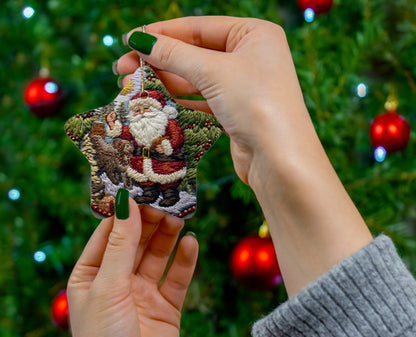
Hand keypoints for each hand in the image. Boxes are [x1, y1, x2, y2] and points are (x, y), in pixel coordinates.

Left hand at [67, 199, 197, 336]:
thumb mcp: (108, 287)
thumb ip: (120, 245)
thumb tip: (124, 202)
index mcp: (91, 276)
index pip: (108, 233)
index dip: (123, 211)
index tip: (139, 187)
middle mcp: (117, 282)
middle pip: (136, 241)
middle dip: (150, 220)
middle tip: (166, 198)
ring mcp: (143, 294)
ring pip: (158, 255)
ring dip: (168, 236)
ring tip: (180, 215)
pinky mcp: (166, 307)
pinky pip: (177, 277)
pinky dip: (185, 260)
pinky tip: (191, 243)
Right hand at [116, 16, 309, 184]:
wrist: (279, 159)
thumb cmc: (256, 104)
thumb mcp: (213, 72)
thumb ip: (175, 54)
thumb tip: (139, 40)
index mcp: (254, 34)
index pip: (199, 27)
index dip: (162, 33)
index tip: (130, 40)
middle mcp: (251, 56)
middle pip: (195, 52)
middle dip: (159, 60)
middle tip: (123, 68)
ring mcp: (244, 86)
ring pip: (197, 78)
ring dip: (165, 81)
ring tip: (133, 85)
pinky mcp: (236, 111)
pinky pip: (202, 99)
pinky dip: (180, 99)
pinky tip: (157, 101)